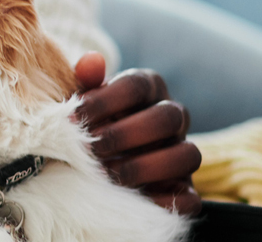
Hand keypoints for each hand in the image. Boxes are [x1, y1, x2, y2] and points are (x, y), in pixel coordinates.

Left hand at [72, 52, 202, 214]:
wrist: (98, 161)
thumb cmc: (90, 122)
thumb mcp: (85, 102)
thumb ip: (86, 82)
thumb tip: (91, 60)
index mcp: (149, 89)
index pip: (137, 85)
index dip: (104, 100)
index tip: (72, 117)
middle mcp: (173, 118)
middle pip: (167, 117)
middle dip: (124, 134)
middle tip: (90, 148)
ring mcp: (182, 153)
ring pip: (188, 155)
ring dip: (144, 166)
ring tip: (107, 174)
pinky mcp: (185, 190)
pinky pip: (190, 198)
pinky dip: (162, 201)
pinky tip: (130, 200)